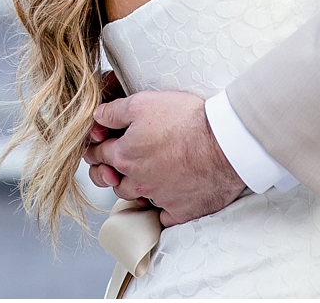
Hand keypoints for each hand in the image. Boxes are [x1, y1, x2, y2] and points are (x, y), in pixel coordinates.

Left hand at [84, 89, 245, 225]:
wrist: (223, 143)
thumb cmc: (186, 119)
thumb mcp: (143, 103)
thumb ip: (115, 111)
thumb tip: (97, 117)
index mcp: (125, 155)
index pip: (98, 154)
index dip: (96, 147)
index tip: (98, 145)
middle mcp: (137, 181)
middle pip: (113, 180)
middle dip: (108, 171)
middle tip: (113, 163)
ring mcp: (158, 198)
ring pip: (136, 198)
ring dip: (135, 188)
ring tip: (142, 175)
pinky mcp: (180, 211)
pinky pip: (163, 216)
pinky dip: (162, 207)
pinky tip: (167, 195)